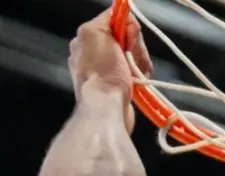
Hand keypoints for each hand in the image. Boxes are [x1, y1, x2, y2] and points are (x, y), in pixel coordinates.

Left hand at [69, 9, 152, 127]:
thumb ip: (109, 19)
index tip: (131, 38)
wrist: (106, 108)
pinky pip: (132, 72)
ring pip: (131, 55)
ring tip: (138, 73)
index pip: (113, 20)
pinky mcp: (114, 86)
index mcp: (85, 37)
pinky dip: (138, 74)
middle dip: (135, 47)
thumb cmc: (102, 73)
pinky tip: (139, 80)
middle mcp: (91, 52)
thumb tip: (124, 18)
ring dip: (139, 62)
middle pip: (124, 38)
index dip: (127, 27)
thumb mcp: (99, 33)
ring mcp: (103, 70)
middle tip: (135, 58)